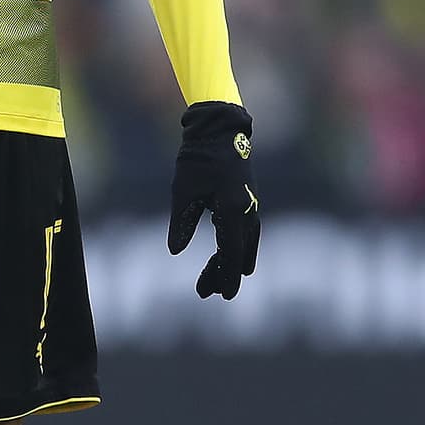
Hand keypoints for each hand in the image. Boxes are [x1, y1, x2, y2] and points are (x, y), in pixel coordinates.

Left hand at [168, 101, 259, 299]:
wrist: (219, 129)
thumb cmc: (198, 158)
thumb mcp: (183, 192)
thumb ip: (181, 223)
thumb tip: (175, 250)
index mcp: (231, 211)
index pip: (231, 253)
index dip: (227, 276)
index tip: (223, 295)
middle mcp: (246, 211)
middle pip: (238, 252)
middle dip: (223, 274)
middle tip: (204, 292)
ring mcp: (250, 206)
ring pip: (244, 243)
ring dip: (232, 262)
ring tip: (217, 280)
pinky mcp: (247, 200)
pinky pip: (247, 232)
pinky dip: (240, 247)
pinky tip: (232, 255)